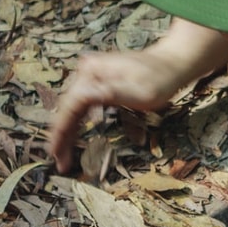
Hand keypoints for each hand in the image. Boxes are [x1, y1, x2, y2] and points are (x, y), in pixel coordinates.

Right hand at [49, 49, 189, 172]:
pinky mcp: (96, 80)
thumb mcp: (140, 92)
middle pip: (67, 107)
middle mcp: (87, 70)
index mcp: (93, 72)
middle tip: (60, 162)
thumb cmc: (161, 79)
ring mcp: (90, 73)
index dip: (61, 132)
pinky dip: (76, 121)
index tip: (55, 154)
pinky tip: (72, 136)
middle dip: (61, 136)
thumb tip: (82, 97)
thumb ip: (111, 94)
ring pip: (71, 106)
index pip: (70, 106)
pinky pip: (81, 104)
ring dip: (66, 130)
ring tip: (63, 155)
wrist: (172, 63)